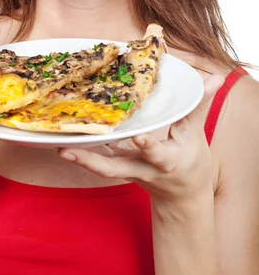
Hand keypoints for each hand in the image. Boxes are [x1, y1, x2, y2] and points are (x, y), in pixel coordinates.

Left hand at [58, 74, 224, 204]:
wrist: (182, 197)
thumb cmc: (191, 162)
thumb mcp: (197, 135)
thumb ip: (199, 104)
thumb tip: (215, 77)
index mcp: (167, 161)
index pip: (156, 154)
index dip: (147, 147)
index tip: (138, 136)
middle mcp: (143, 169)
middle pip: (115, 168)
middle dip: (93, 162)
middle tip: (68, 151)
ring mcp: (128, 172)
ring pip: (102, 168)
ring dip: (81, 158)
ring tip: (59, 146)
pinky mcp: (119, 169)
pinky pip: (99, 161)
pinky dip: (84, 152)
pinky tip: (63, 139)